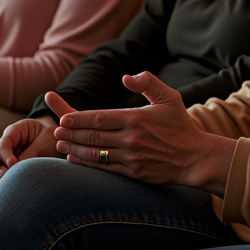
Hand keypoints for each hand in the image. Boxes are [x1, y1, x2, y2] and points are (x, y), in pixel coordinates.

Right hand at [0, 95, 74, 190]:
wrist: (59, 140)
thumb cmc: (51, 137)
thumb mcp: (44, 141)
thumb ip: (29, 154)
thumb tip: (15, 170)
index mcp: (14, 132)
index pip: (2, 144)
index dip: (5, 155)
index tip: (13, 164)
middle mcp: (5, 145)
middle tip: (0, 170)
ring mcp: (4, 158)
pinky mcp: (6, 170)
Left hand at [50, 72, 236, 193]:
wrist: (194, 157)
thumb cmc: (180, 125)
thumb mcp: (169, 97)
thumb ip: (148, 82)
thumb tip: (125, 77)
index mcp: (136, 118)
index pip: (99, 117)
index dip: (78, 118)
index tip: (63, 117)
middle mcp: (130, 139)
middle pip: (93, 135)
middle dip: (71, 133)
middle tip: (56, 130)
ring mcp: (130, 158)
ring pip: (95, 153)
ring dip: (74, 148)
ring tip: (60, 143)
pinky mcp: (132, 173)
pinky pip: (103, 168)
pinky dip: (86, 163)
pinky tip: (75, 158)